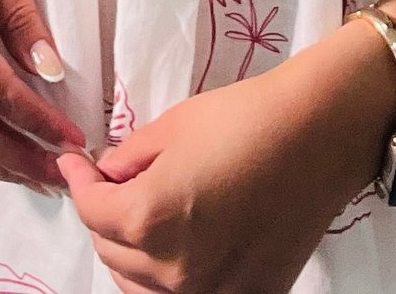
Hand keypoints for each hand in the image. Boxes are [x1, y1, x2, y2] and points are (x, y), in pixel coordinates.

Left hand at [56, 17, 395, 293]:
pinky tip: (179, 238)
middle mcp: (177, 272)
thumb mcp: (172, 128)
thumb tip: (108, 174)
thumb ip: (129, 159)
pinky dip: (170, 273)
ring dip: (131, 251)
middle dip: (103, 215)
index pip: (92, 213)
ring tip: (142, 210)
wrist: (319, 135)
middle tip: (110, 183)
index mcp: (152, 221)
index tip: (76, 165)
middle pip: (112, 253)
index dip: (78, 183)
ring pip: (142, 286)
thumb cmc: (246, 119)